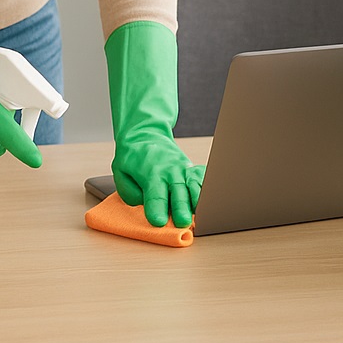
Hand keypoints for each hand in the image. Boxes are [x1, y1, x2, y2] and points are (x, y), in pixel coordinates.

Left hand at [104, 20, 201, 227]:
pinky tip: (222, 192)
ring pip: (193, 181)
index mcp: (146, 166)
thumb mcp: (120, 165)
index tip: (160, 220)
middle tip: (187, 222)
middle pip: (177, 188)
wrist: (145, 120)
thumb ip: (128, 184)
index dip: (156, 204)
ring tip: (207, 212)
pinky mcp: (189, 163)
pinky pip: (203, 174)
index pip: (152, 189)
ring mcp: (179, 163)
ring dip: (200, 198)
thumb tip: (141, 198)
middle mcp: (165, 165)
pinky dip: (212, 183)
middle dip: (183, 205)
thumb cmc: (131, 150)